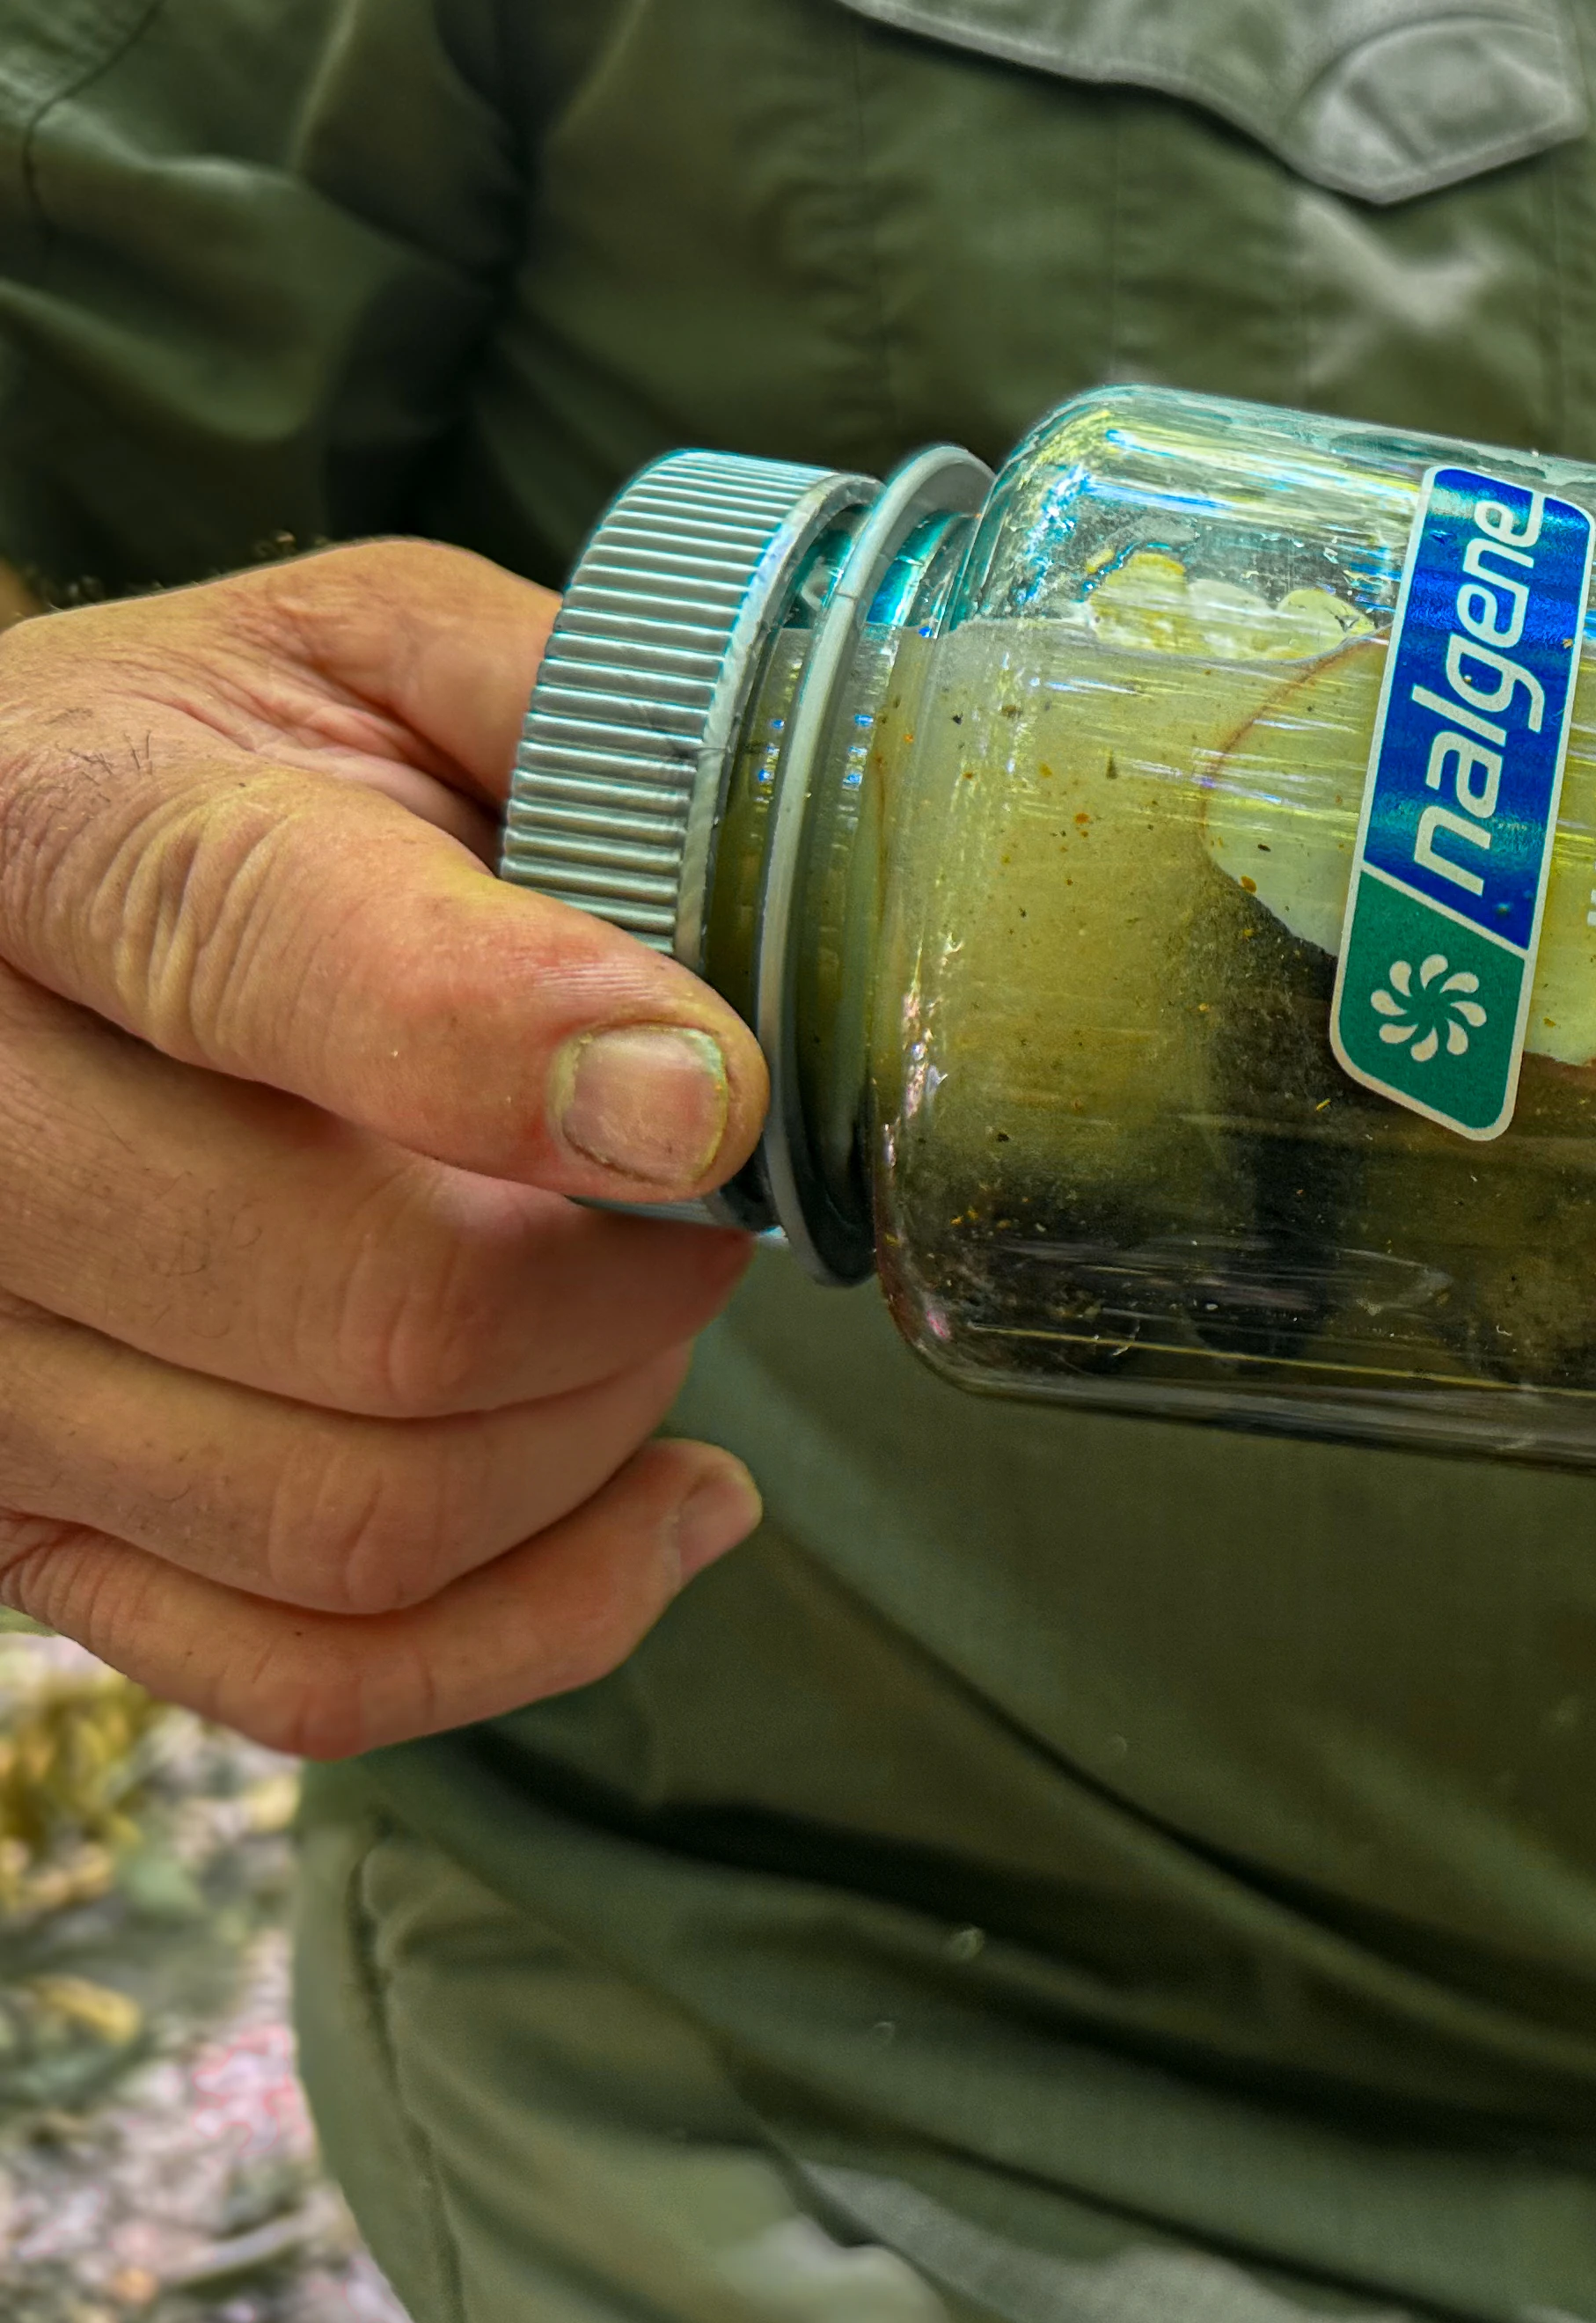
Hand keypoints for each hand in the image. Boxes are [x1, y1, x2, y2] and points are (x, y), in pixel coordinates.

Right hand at [0, 542, 769, 1755]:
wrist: (2, 913)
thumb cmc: (237, 776)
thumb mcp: (369, 654)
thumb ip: (564, 704)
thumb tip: (791, 865)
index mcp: (45, 827)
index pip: (271, 953)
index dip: (523, 1042)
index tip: (722, 1096)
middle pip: (372, 1301)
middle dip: (631, 1271)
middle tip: (706, 1180)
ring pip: (363, 1509)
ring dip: (597, 1424)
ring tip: (654, 1294)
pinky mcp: (21, 1523)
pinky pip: (311, 1668)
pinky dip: (548, 1609)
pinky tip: (667, 1487)